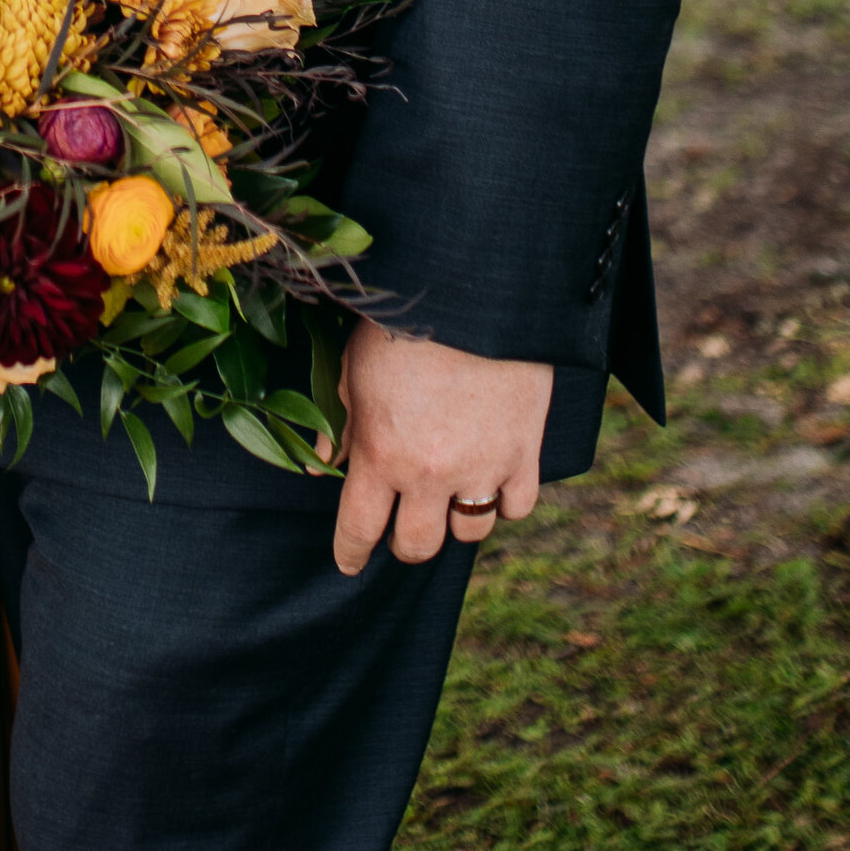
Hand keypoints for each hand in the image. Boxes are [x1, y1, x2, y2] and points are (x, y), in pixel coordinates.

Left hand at [327, 316, 550, 574]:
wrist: (473, 288)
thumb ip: (342, 421)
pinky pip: (517, 507)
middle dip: (404, 541)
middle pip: (417, 545)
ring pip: (469, 532)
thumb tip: (324, 466)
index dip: (351, 552)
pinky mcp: (524, 453)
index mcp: (382, 452)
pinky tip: (492, 480)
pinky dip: (505, 501)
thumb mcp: (354, 364)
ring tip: (448, 496)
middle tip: (403, 523)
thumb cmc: (403, 320)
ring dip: (455, 519)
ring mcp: (481, 467)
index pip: (360, 528)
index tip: (349, 562)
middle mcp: (430, 472)